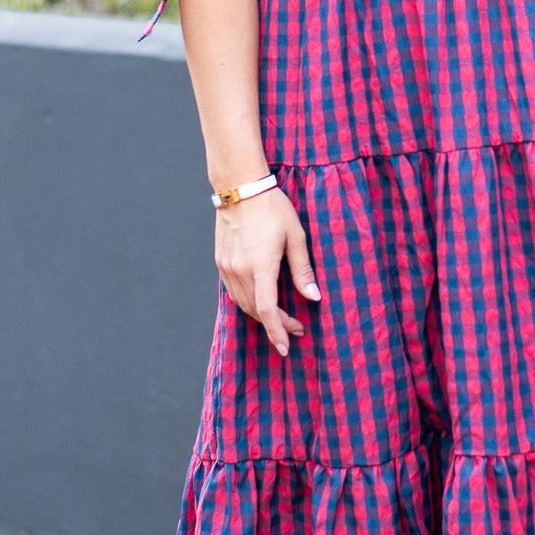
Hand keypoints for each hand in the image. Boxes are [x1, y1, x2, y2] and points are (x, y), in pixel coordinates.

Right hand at [215, 187, 319, 355]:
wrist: (240, 187)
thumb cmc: (273, 208)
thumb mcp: (295, 236)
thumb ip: (303, 270)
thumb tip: (314, 297)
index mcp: (260, 265)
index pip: (267, 310)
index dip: (277, 332)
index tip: (286, 347)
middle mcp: (240, 270)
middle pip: (256, 311)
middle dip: (276, 325)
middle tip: (296, 327)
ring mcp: (227, 267)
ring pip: (243, 304)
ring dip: (262, 315)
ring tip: (281, 317)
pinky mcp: (221, 262)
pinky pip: (234, 292)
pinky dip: (248, 302)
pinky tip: (262, 300)